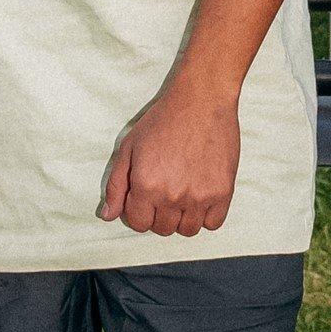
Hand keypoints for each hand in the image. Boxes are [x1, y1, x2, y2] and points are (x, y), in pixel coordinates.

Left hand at [99, 69, 240, 238]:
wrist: (200, 101)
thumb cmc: (161, 121)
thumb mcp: (128, 148)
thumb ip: (116, 185)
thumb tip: (107, 216)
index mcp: (146, 186)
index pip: (138, 223)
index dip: (137, 211)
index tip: (143, 196)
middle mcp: (172, 196)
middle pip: (162, 229)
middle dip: (158, 214)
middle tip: (163, 191)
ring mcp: (200, 197)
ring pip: (187, 230)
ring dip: (181, 218)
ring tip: (180, 195)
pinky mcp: (223, 193)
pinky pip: (212, 223)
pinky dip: (205, 215)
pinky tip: (199, 196)